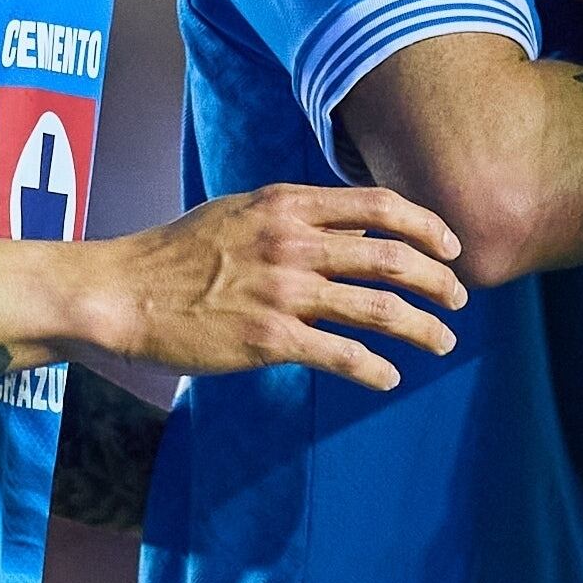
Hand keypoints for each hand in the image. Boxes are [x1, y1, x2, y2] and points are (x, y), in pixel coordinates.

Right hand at [72, 184, 466, 392]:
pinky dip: (375, 368)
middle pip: (393, 258)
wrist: (124, 292)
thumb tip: (353, 227)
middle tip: (458, 298)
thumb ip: (297, 215)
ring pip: (379, 309)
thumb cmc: (180, 252)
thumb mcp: (242, 210)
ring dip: (423, 327)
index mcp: (289, 205)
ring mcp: (283, 292)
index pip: (380, 207)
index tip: (450, 247)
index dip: (427, 226)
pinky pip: (342, 355)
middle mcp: (293, 243)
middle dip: (439, 280)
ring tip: (443, 341)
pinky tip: (389, 377)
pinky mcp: (269, 339)